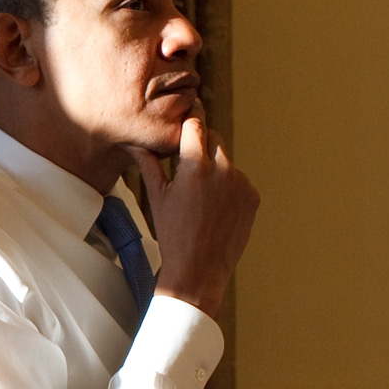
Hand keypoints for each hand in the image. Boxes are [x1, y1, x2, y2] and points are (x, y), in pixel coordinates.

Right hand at [136, 115, 257, 319]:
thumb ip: (149, 163)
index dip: (189, 121)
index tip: (186, 118)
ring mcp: (241, 183)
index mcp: (194, 166)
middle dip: (201, 144)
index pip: (195, 125)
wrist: (199, 270)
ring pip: (227, 161)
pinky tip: (215, 208)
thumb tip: (135, 143)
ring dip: (215, 168)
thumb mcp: (157, 196)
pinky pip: (239, 182)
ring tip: (201, 196)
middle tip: (189, 161)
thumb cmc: (172, 234)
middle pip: (214, 138)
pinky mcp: (253, 196)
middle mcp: (222, 169)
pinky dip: (229, 187)